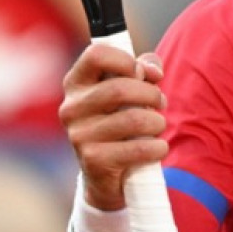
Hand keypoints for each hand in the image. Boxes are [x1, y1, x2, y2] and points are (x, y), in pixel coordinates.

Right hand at [59, 43, 167, 210]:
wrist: (105, 176)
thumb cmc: (119, 122)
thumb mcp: (129, 91)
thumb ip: (143, 69)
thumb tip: (153, 69)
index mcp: (76, 83)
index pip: (96, 54)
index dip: (126, 60)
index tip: (141, 73)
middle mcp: (71, 107)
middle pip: (121, 88)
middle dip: (151, 95)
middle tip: (160, 103)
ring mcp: (79, 135)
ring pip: (134, 119)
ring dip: (157, 122)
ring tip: (157, 126)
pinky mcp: (93, 160)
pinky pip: (138, 148)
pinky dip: (157, 147)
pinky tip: (157, 148)